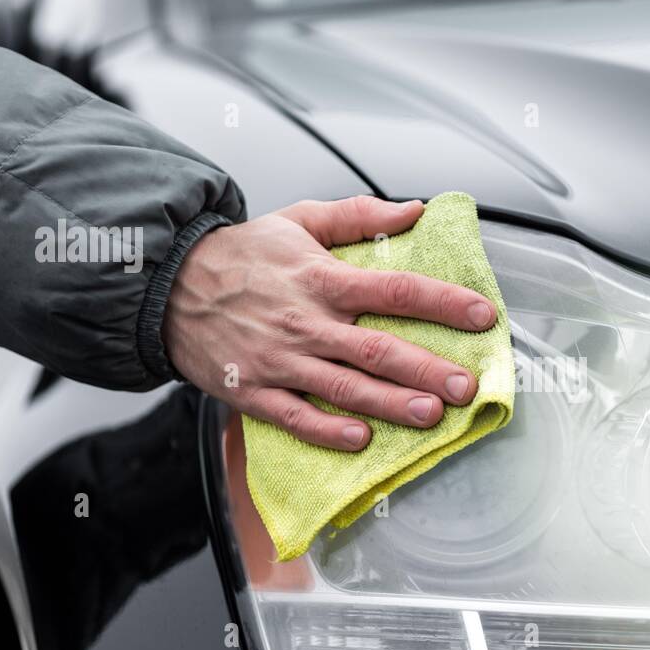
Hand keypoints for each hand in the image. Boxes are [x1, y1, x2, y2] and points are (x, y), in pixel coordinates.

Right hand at [163, 196, 496, 448]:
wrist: (166, 283)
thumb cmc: (241, 255)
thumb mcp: (299, 219)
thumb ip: (360, 215)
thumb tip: (415, 210)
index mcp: (322, 279)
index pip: (396, 289)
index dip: (444, 302)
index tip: (483, 316)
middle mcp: (306, 321)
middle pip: (377, 349)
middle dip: (427, 369)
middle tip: (466, 386)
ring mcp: (280, 360)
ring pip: (344, 387)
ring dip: (391, 404)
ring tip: (431, 416)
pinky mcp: (254, 390)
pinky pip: (296, 416)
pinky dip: (328, 430)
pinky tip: (361, 439)